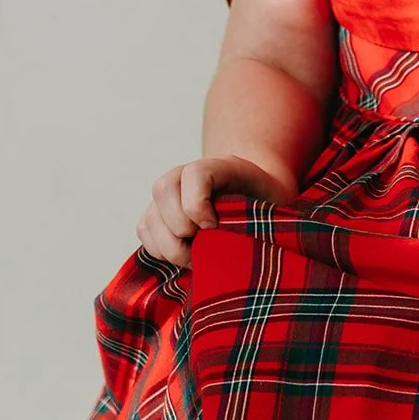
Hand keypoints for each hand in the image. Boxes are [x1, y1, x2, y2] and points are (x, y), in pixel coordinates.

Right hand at [135, 154, 294, 268]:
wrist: (257, 195)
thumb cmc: (267, 202)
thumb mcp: (274, 200)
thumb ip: (257, 214)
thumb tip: (226, 243)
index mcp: (221, 164)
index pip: (194, 172)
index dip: (198, 205)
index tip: (215, 227)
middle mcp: (187, 172)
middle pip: (163, 189)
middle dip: (181, 227)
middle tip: (205, 245)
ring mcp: (168, 193)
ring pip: (150, 214)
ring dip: (170, 245)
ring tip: (196, 255)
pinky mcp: (155, 213)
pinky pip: (144, 231)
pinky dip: (160, 249)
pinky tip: (184, 253)